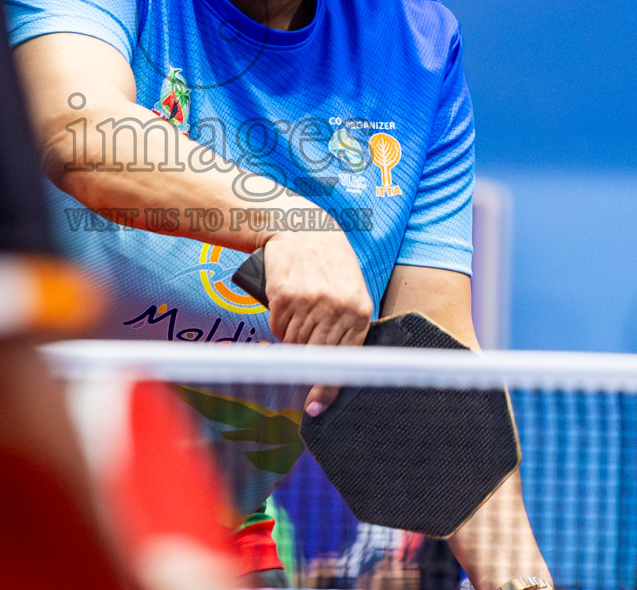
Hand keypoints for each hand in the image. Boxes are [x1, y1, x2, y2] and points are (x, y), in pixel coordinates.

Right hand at [257, 225, 371, 415]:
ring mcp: (310, 302)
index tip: (314, 408)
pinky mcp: (285, 296)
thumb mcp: (351, 291)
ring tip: (298, 316)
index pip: (345, 360)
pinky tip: (287, 305)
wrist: (303, 228)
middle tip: (297, 380)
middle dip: (305, 370)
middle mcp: (336, 308)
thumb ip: (346, 326)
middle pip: (315, 357)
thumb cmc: (330, 264)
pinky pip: (278, 327)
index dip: (327, 389)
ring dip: (291, 339)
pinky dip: (279, 323)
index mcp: (359, 311)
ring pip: (293, 344)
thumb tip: (336, 368)